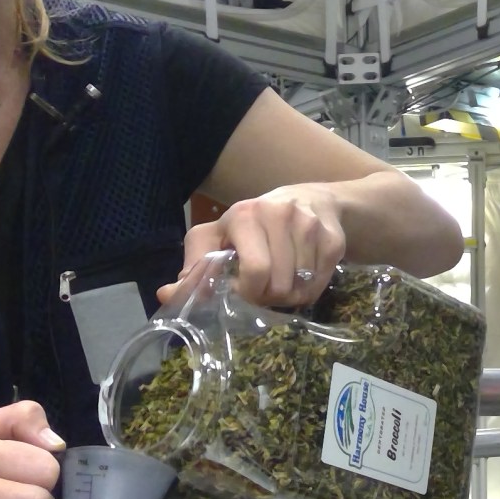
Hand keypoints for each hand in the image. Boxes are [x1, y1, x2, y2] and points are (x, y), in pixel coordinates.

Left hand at [163, 184, 345, 308]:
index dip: (249, 293)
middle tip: (265, 288)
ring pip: (300, 288)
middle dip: (269, 297)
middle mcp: (278, 214)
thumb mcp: (219, 238)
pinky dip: (310, 289)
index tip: (245, 289)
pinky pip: (320, 284)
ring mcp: (309, 225)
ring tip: (283, 280)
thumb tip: (165, 294)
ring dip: (290, 295)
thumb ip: (194, 267)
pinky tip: (302, 274)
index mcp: (244, 215)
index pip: (255, 272)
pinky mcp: (333, 239)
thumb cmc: (256, 224)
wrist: (314, 201)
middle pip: (279, 286)